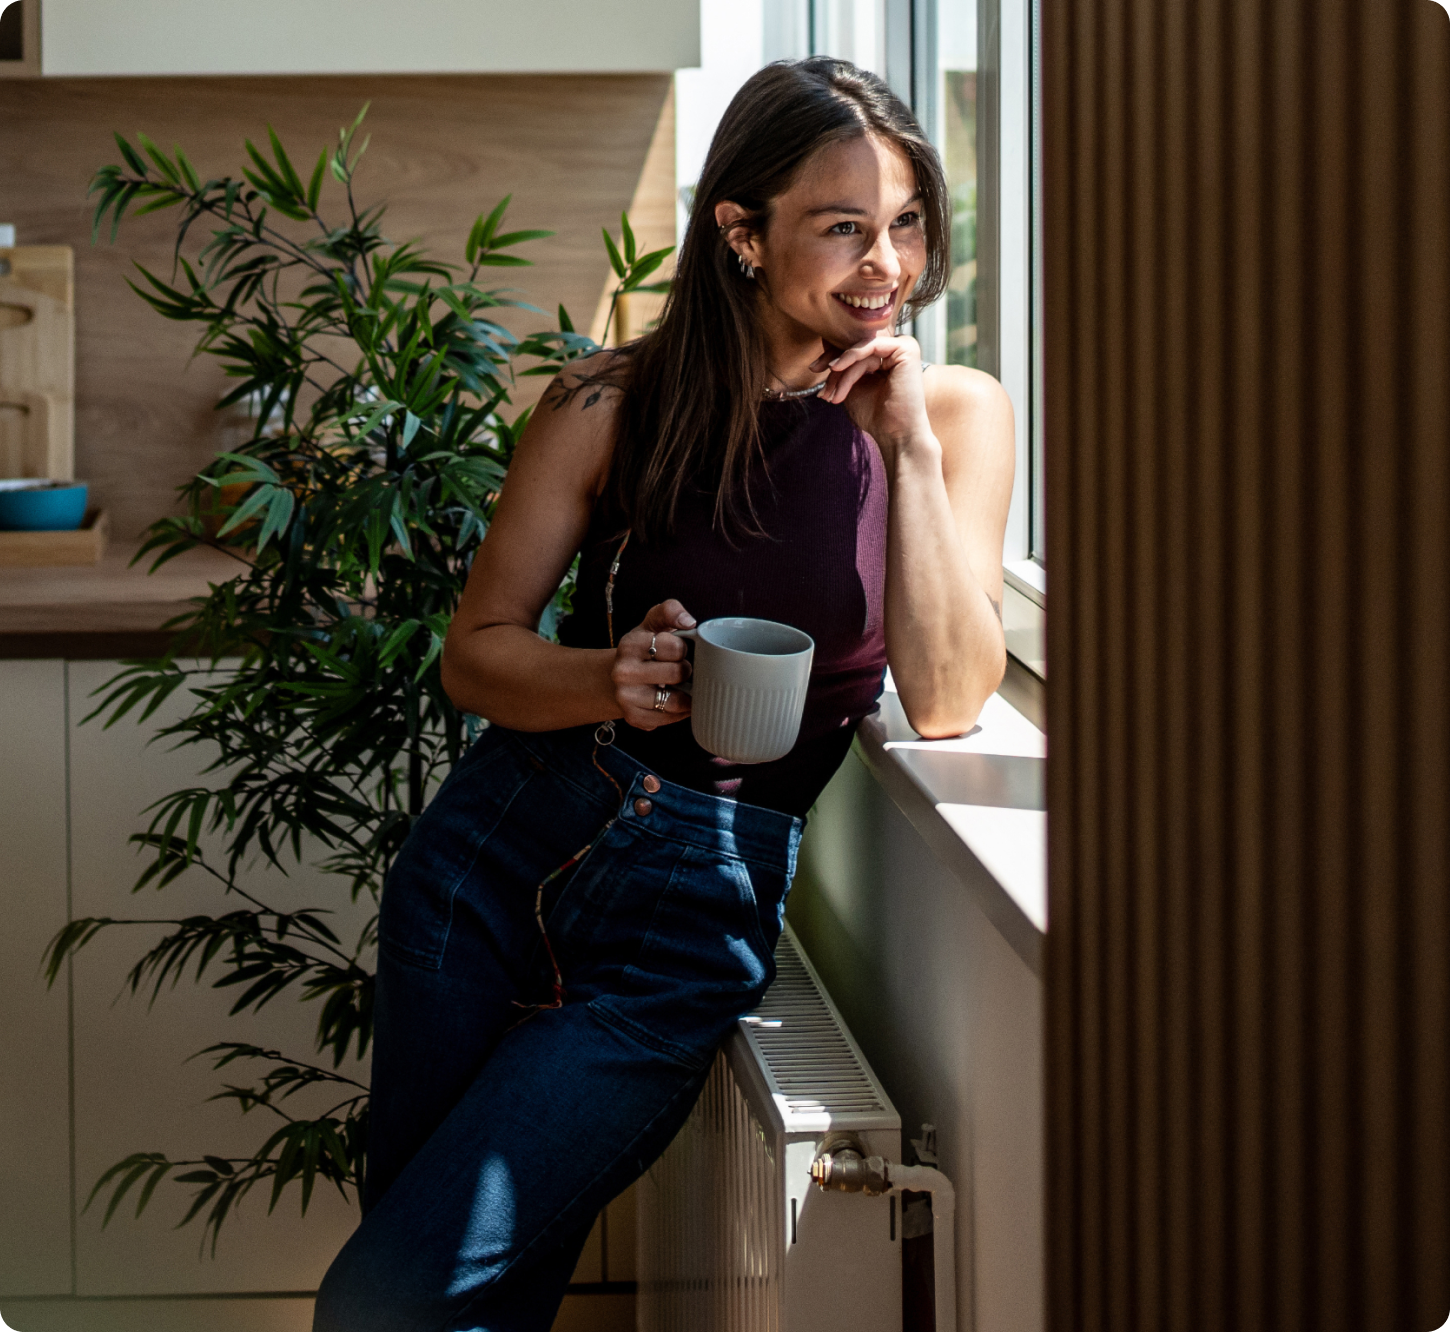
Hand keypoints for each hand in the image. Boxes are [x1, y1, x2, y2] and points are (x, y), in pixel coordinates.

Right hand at [611, 600, 693, 729]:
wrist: (620, 676)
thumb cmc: (645, 648)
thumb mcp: (653, 624)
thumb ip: (670, 611)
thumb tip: (688, 621)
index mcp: (630, 644)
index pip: (676, 647)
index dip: (683, 648)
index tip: (676, 650)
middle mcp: (623, 672)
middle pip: (678, 673)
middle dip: (685, 671)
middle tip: (679, 669)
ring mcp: (626, 697)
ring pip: (676, 701)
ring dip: (685, 694)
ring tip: (679, 686)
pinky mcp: (634, 718)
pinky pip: (671, 718)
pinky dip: (678, 711)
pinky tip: (673, 700)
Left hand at [810, 333, 931, 455]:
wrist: (895, 435)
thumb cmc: (875, 416)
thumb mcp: (850, 386)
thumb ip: (842, 366)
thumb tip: (825, 340)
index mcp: (886, 357)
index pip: (855, 348)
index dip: (832, 355)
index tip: (813, 368)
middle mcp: (896, 349)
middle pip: (856, 346)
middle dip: (832, 362)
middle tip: (815, 372)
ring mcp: (904, 346)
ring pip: (861, 349)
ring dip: (841, 370)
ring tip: (831, 392)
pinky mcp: (907, 349)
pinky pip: (871, 346)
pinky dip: (851, 357)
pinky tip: (836, 368)